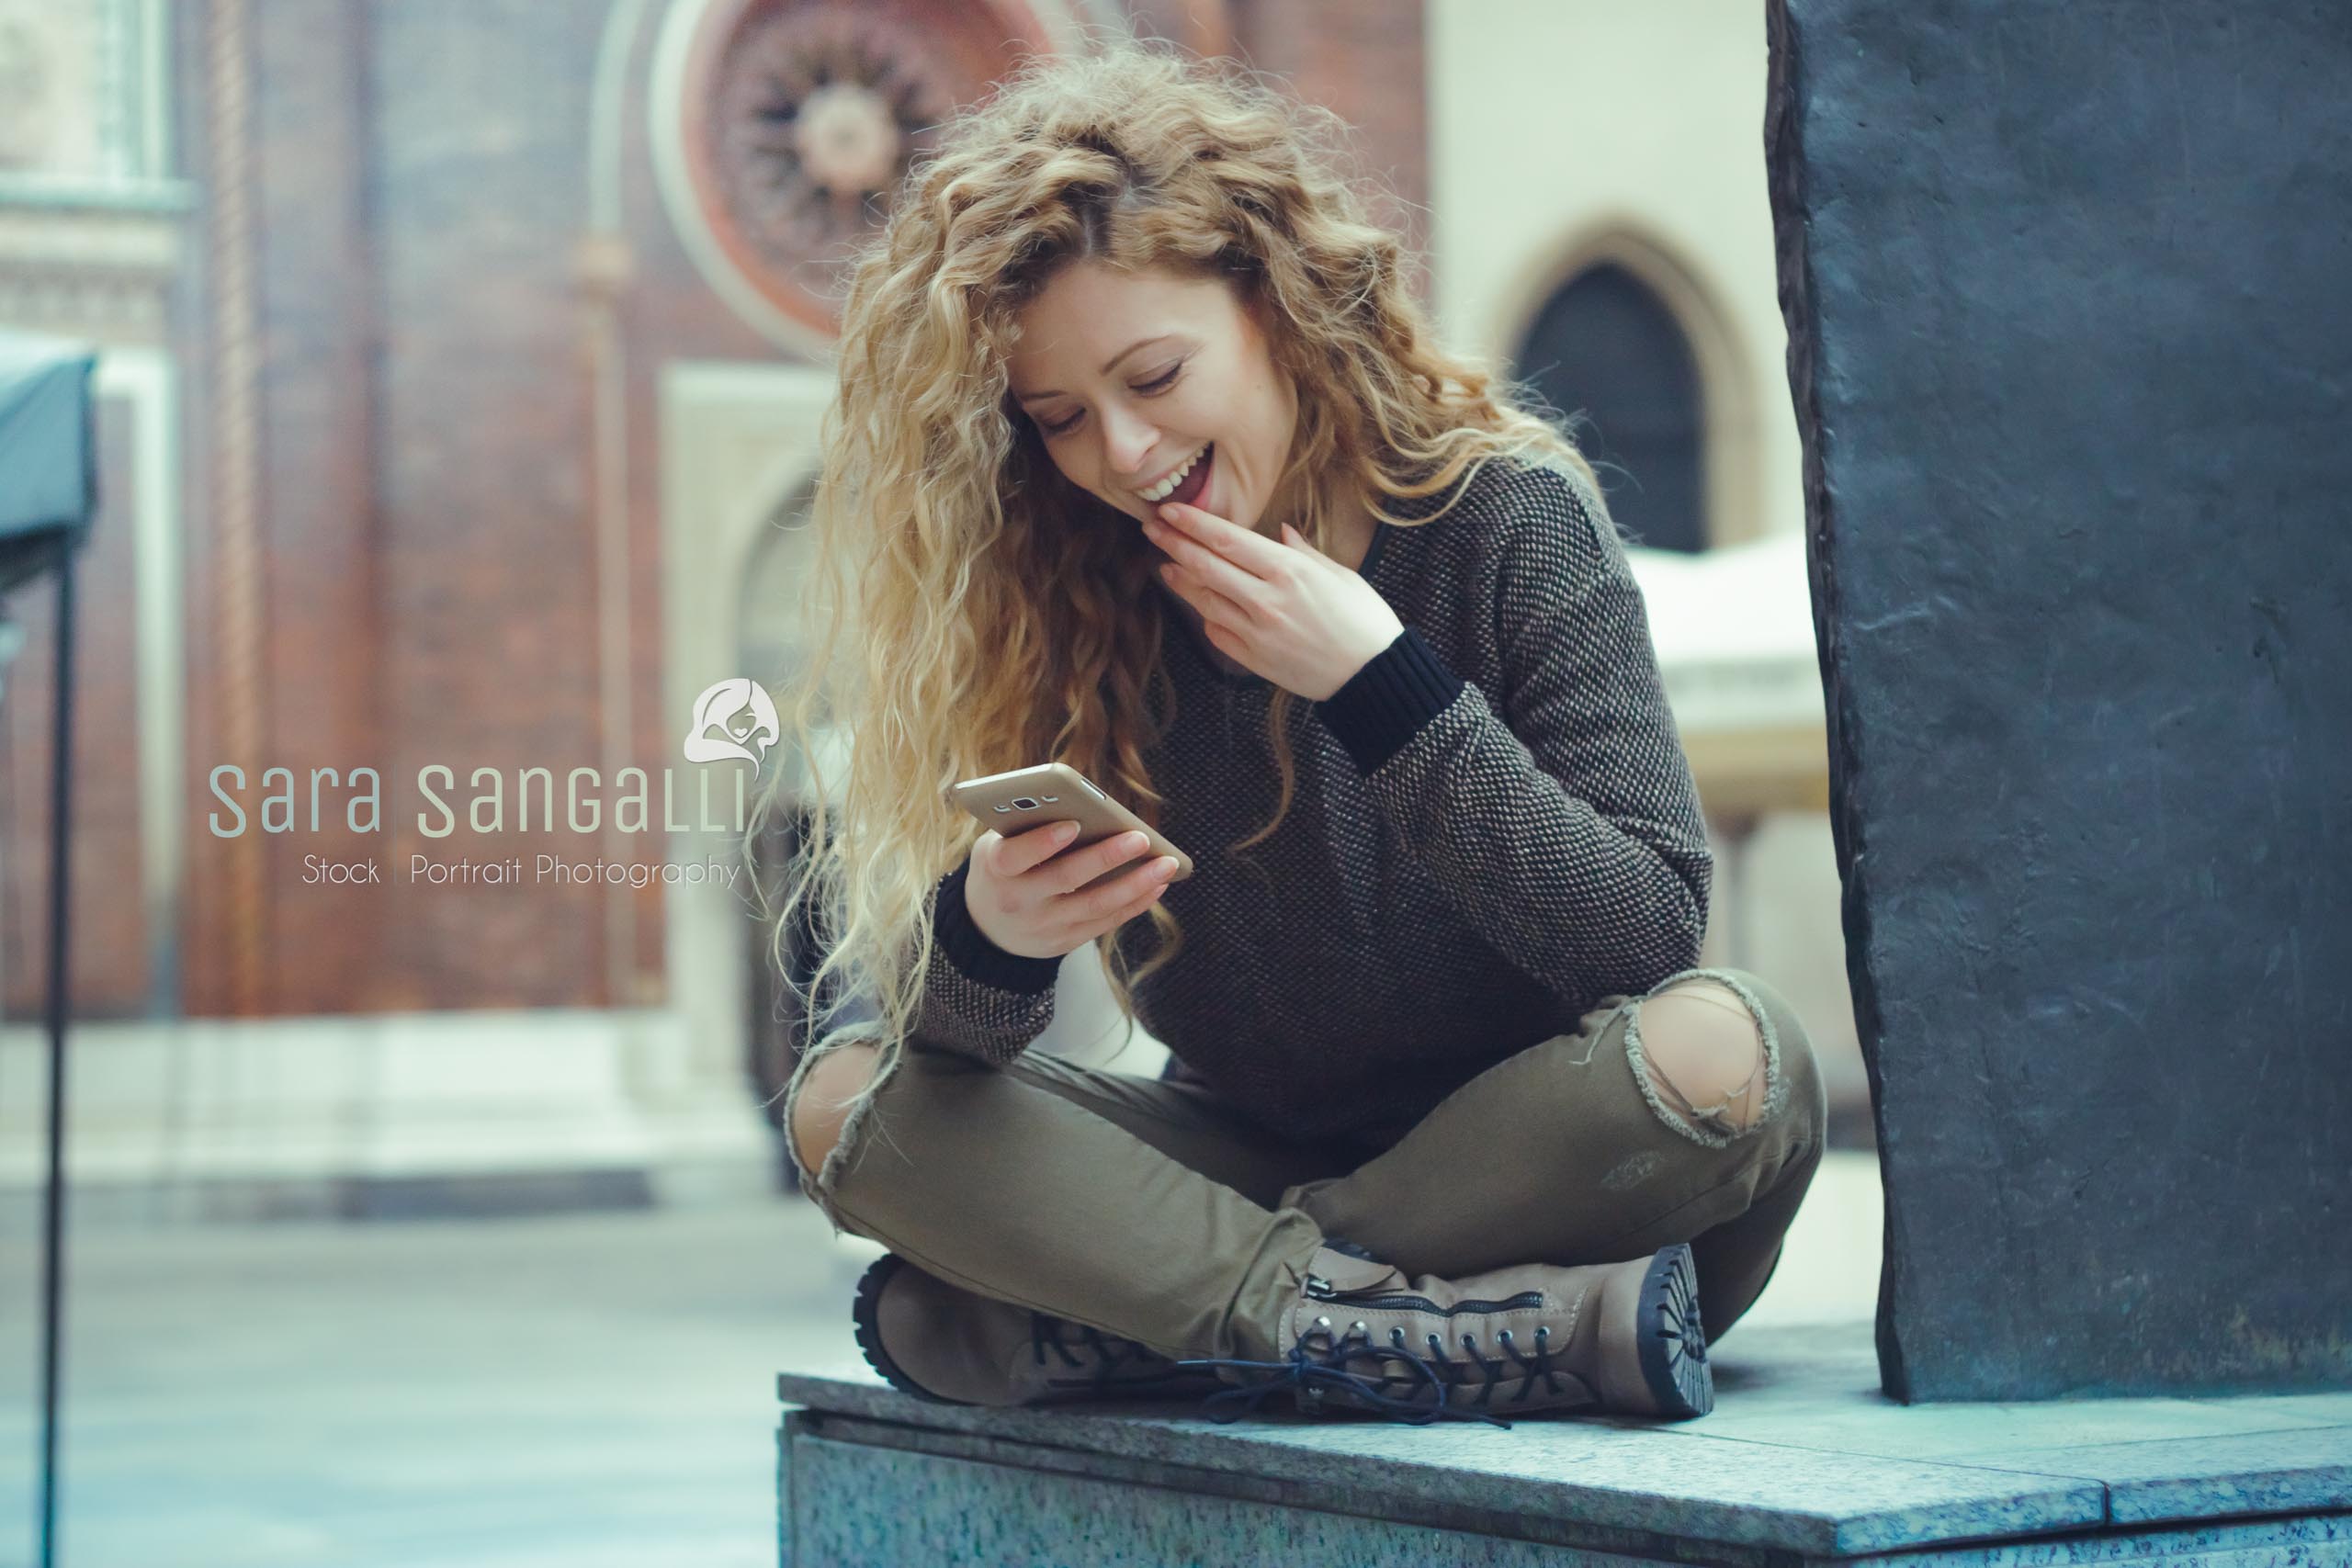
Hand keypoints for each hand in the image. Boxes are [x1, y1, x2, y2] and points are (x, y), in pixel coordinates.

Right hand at [964, 820, 1181, 959]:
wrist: (989, 928)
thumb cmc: (1002, 868)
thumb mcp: (997, 844)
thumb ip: (1028, 827)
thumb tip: (1084, 807)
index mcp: (996, 869)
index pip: (1015, 856)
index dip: (1042, 842)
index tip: (1073, 824)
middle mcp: (1018, 901)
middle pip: (1066, 878)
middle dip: (1106, 857)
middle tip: (1141, 838)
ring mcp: (1043, 925)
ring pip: (1094, 905)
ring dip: (1135, 884)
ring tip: (1166, 864)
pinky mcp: (1064, 942)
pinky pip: (1105, 922)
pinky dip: (1135, 903)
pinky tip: (1158, 884)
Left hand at [1142, 503, 1402, 699]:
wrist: (1372, 676)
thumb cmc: (1363, 620)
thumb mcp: (1340, 574)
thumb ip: (1303, 551)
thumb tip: (1280, 532)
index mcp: (1287, 570)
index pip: (1226, 539)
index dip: (1192, 523)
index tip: (1170, 511)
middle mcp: (1265, 599)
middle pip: (1205, 565)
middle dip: (1174, 544)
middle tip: (1152, 529)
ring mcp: (1255, 631)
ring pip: (1203, 599)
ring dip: (1180, 579)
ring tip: (1164, 565)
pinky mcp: (1252, 659)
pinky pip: (1217, 632)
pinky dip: (1205, 615)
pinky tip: (1199, 603)